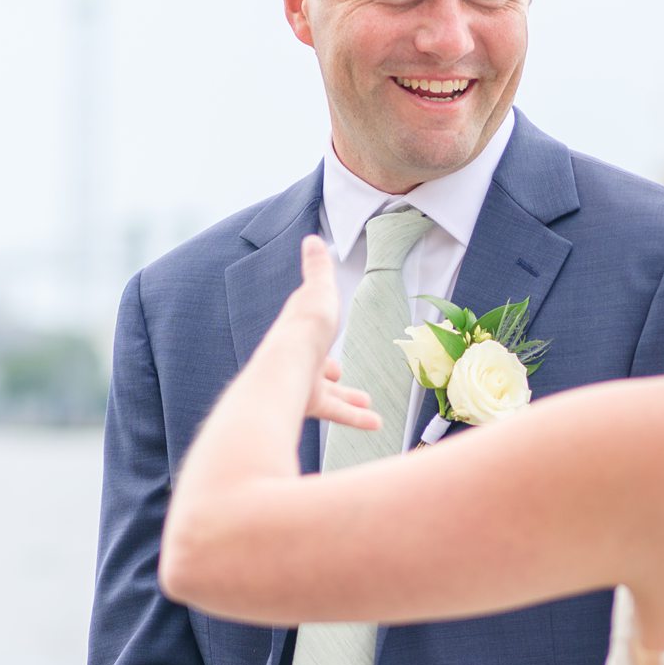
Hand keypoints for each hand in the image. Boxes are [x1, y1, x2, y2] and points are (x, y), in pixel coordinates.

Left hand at [278, 236, 380, 433]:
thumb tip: (312, 240)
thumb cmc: (304, 327)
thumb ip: (318, 268)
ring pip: (327, 395)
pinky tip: (375, 424)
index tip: (326, 340)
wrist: (288, 367)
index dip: (318, 336)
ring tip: (369, 405)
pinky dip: (356, 418)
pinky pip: (335, 413)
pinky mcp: (307, 406)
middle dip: (330, 373)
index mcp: (297, 331)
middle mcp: (295, 358)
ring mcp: (299, 384)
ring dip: (349, 400)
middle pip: (314, 367)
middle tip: (340, 377)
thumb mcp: (318, 288)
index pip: (308, 333)